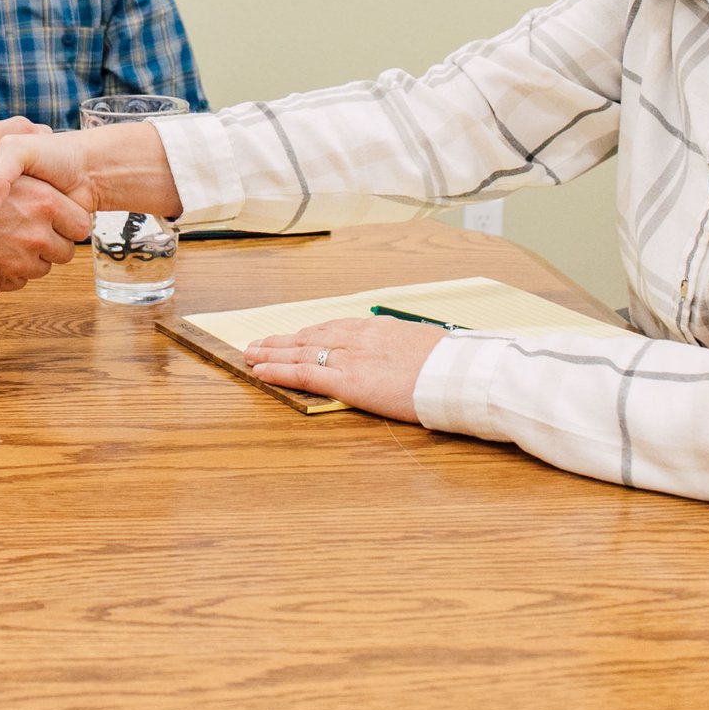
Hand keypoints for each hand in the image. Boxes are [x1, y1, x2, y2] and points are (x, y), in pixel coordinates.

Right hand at [0, 120, 91, 298]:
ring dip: (25, 260)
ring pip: (38, 271)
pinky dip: (3, 277)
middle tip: (28, 228)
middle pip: (63, 252)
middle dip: (50, 244)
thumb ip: (16, 128)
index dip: (68, 219)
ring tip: (3, 240)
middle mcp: (37, 235)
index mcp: (44, 201)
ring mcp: (17, 261)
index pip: (81, 224)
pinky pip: (13, 285)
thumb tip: (39, 128)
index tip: (54, 214)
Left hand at [243, 316, 443, 420]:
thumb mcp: (425, 346)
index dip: (307, 334)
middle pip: (310, 336)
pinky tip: (261, 371)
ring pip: (300, 351)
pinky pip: (304, 373)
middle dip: (281, 341)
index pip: (333, 328)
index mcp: (378, 328)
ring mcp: (351, 357)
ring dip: (272, 353)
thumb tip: (404, 354)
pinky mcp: (348, 381)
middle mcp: (359, 337)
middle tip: (258, 343)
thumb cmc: (450, 364)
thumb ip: (404, 348)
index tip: (292, 336)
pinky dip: (279, 371)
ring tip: (251, 355)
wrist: (457, 373)